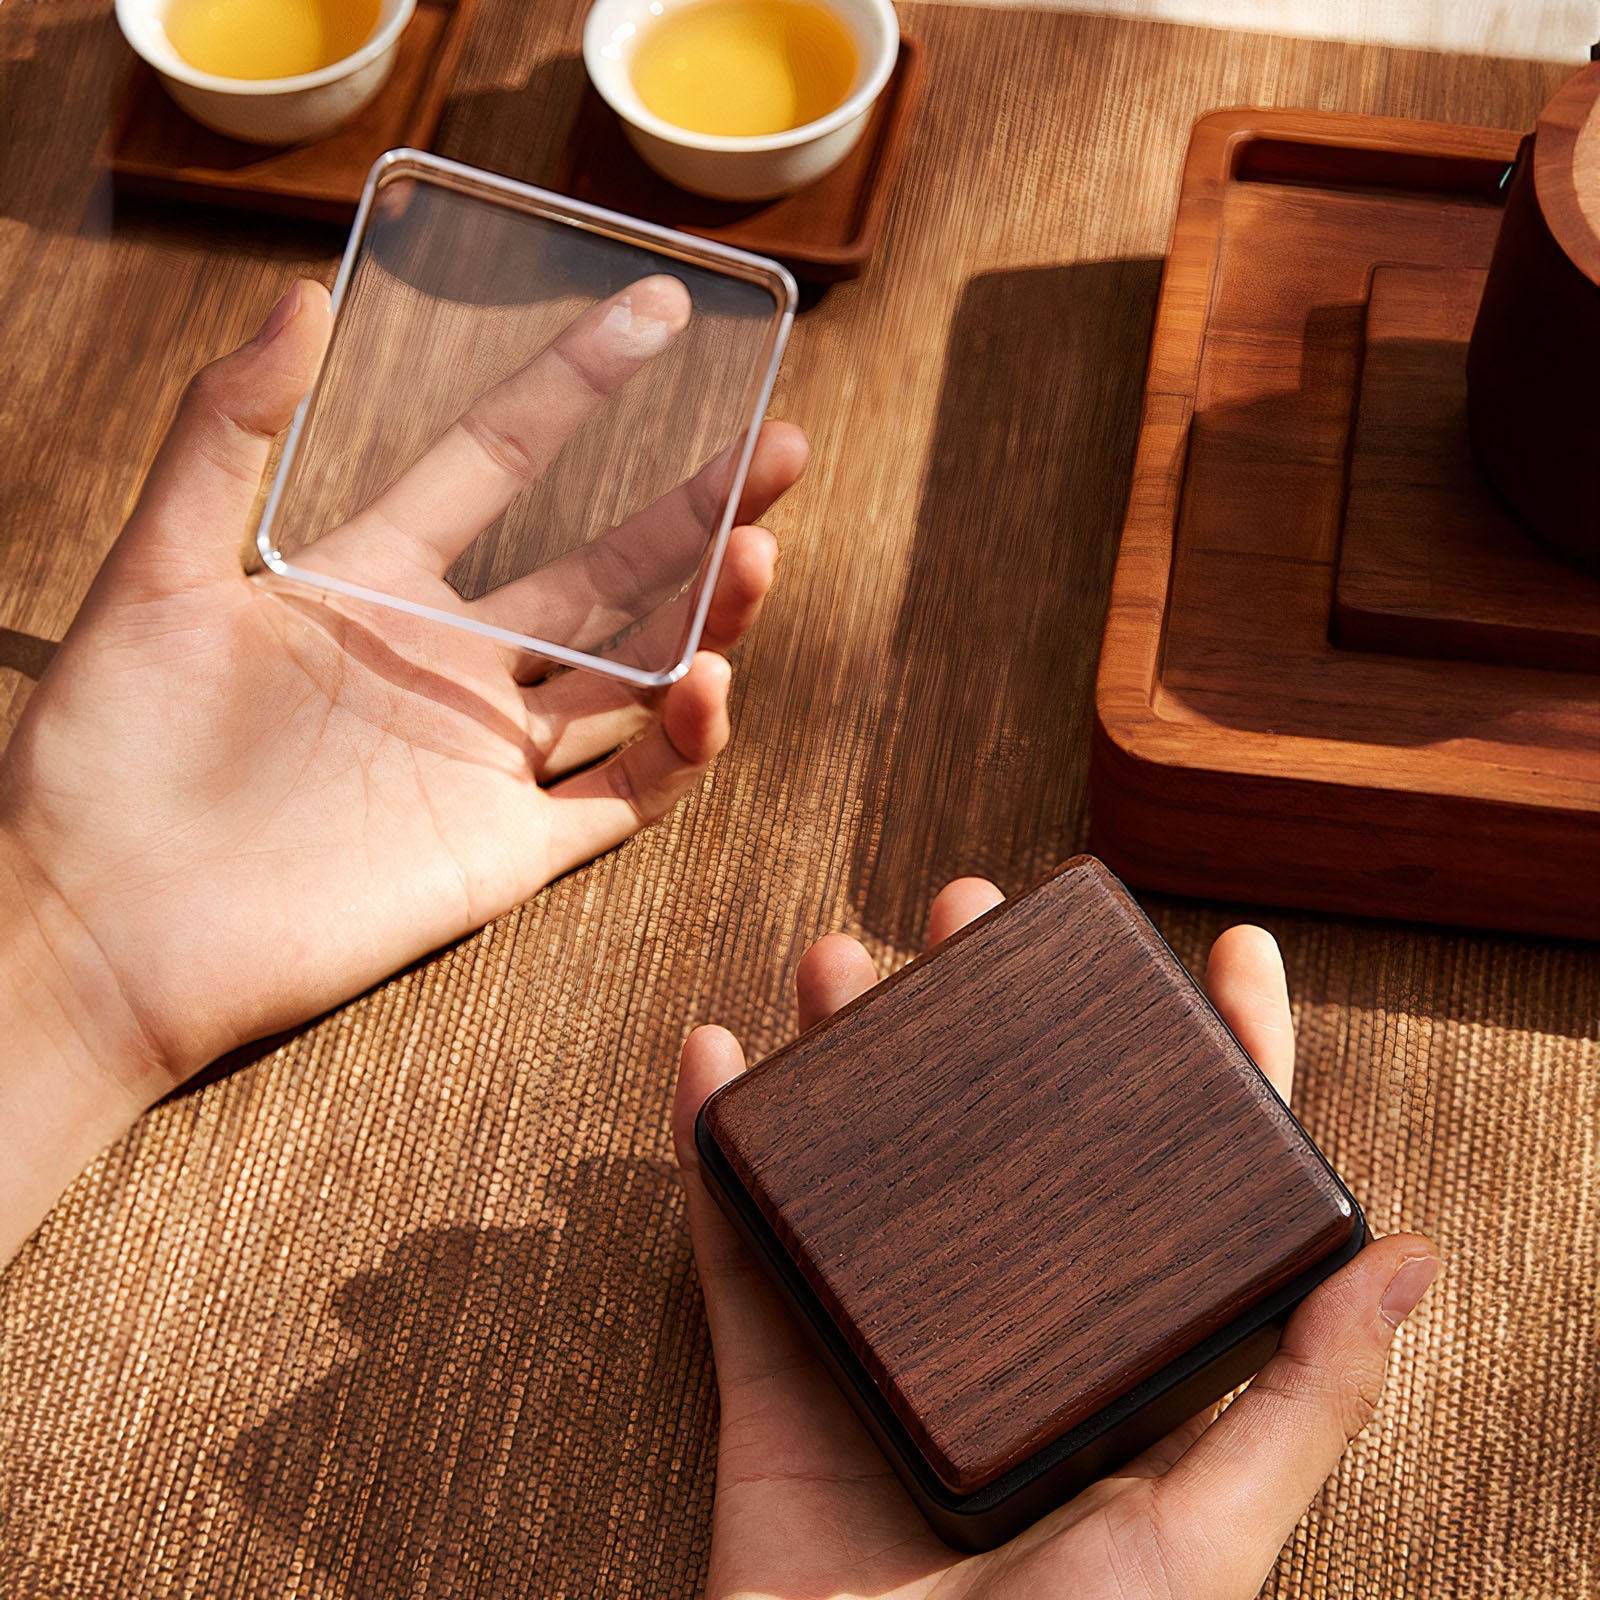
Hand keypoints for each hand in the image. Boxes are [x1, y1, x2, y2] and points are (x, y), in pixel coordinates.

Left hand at [0, 276, 805, 1262]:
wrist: (101, 931)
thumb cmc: (107, 753)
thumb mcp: (154, 568)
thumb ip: (227, 433)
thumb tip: (301, 294)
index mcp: (375, 580)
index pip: (504, 458)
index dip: (580, 383)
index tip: (660, 314)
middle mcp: (449, 660)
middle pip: (607, 567)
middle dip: (699, 504)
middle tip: (782, 446)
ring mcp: (485, 757)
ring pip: (634, 672)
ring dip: (709, 615)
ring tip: (763, 552)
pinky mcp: (504, 852)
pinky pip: (622, 796)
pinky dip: (678, 748)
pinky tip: (707, 688)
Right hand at [673, 879, 1437, 1599]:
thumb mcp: (1206, 1538)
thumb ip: (1303, 1401)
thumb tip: (1412, 1256)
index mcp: (1120, 1361)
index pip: (1190, 1182)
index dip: (1219, 1059)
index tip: (1225, 946)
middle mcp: (1006, 1333)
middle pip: (1006, 1131)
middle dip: (991, 1008)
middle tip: (971, 912)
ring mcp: (882, 1348)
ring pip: (866, 1159)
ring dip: (846, 1047)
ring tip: (837, 957)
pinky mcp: (774, 1380)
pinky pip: (735, 1244)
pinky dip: (713, 1146)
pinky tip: (709, 1055)